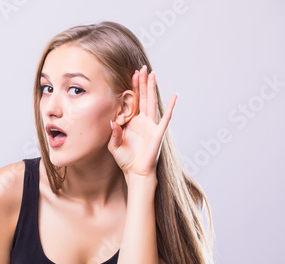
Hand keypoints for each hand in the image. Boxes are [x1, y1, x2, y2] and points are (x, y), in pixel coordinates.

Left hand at [108, 65, 177, 179]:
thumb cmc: (125, 159)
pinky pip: (165, 118)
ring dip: (152, 88)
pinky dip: (170, 107)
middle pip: (142, 97)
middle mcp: (141, 121)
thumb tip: (112, 122)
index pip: (132, 101)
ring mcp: (151, 125)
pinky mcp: (158, 132)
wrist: (136, 172)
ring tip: (153, 74)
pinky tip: (174, 96)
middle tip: (142, 67)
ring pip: (152, 102)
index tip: (130, 73)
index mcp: (131, 122)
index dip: (132, 88)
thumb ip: (114, 134)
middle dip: (142, 82)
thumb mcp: (114, 146)